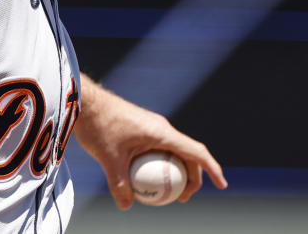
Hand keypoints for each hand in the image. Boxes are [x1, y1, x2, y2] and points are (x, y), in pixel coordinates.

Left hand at [75, 75, 227, 209]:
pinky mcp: (141, 127)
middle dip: (192, 177)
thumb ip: (119, 184)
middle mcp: (161, 127)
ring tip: (165, 192)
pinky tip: (144, 178)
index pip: (196, 152)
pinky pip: (158, 148)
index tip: (222, 185)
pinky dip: (158, 164)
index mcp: (162, 132)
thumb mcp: (108, 159)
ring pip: (172, 151)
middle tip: (183, 199)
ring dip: (174, 171)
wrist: (85, 101)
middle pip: (187, 154)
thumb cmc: (99, 125)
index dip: (212, 169)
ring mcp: (151, 126)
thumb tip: (127, 206)